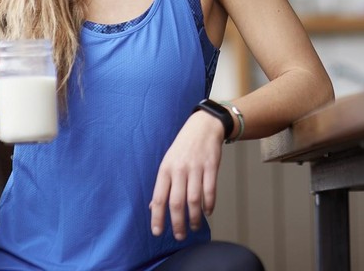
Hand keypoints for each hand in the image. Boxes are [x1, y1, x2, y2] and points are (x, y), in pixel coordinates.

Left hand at [149, 111, 223, 240]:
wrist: (203, 127)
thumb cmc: (183, 148)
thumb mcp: (167, 162)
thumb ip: (162, 185)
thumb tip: (153, 207)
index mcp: (165, 170)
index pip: (159, 198)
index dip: (157, 217)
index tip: (158, 232)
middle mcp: (179, 170)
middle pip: (176, 203)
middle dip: (178, 223)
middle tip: (180, 236)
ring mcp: (196, 168)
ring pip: (194, 199)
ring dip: (195, 217)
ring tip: (195, 227)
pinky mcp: (211, 166)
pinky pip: (210, 190)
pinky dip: (209, 204)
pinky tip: (207, 212)